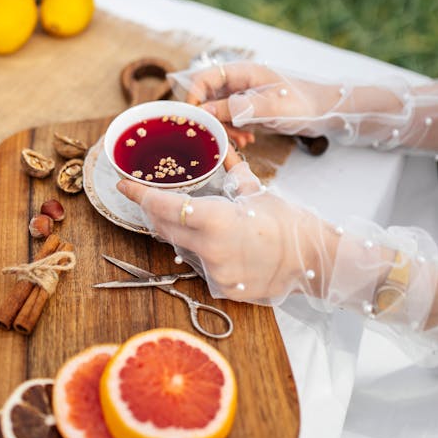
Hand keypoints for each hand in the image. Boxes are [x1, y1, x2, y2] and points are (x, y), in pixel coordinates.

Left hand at [116, 158, 325, 302]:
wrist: (313, 261)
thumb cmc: (288, 223)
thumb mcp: (256, 191)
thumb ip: (232, 170)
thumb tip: (221, 149)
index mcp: (215, 220)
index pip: (164, 206)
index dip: (140, 195)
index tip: (124, 185)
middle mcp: (209, 249)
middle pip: (165, 228)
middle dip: (156, 212)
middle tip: (152, 197)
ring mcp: (214, 273)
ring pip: (181, 248)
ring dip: (180, 232)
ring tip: (195, 218)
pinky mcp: (221, 289)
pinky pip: (199, 266)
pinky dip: (200, 252)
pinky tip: (215, 243)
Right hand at [171, 61, 338, 144]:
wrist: (325, 112)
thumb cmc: (302, 104)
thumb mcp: (270, 108)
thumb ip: (237, 108)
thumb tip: (205, 112)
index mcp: (242, 72)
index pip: (204, 78)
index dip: (194, 97)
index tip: (193, 120)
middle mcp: (239, 82)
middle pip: (207, 96)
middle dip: (211, 118)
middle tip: (220, 136)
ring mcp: (243, 95)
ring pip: (217, 111)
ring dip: (224, 128)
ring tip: (242, 140)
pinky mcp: (248, 109)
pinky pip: (230, 119)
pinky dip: (234, 131)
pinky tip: (248, 140)